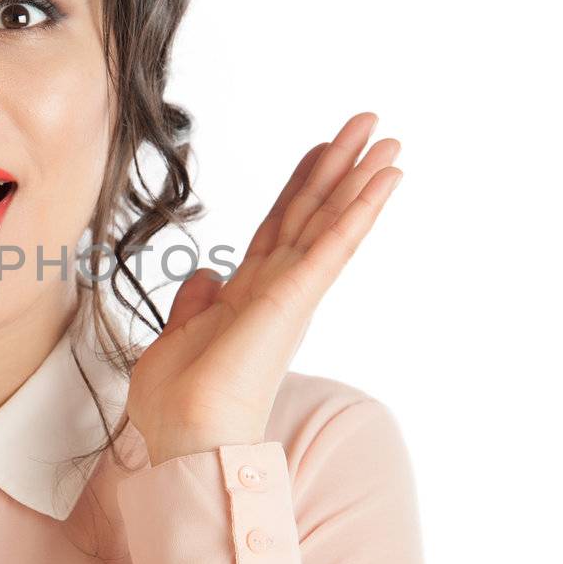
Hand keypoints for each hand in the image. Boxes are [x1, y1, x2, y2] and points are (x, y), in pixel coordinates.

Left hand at [126, 112, 401, 464]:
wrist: (185, 438)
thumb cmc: (179, 406)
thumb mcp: (174, 341)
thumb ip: (194, 305)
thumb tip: (206, 275)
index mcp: (249, 297)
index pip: (279, 228)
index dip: (299, 186)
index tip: (319, 150)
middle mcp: (276, 290)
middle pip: (311, 214)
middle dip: (338, 168)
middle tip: (368, 125)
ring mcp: (290, 294)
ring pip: (329, 221)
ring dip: (359, 178)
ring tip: (387, 140)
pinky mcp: (295, 299)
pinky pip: (333, 245)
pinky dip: (360, 209)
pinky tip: (384, 179)